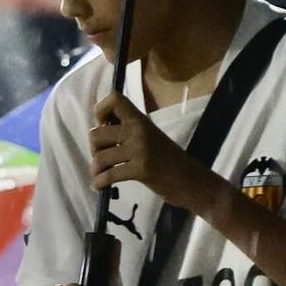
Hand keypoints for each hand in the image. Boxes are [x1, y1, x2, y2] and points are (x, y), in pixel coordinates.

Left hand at [89, 94, 223, 212]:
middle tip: (102, 158)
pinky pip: (109, 175)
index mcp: (140, 119)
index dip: (100, 111)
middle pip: (96, 134)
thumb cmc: (168, 159)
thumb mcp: (149, 135)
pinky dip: (99, 182)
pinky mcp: (141, 169)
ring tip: (100, 175)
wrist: (192, 180)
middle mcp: (138, 130)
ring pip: (99, 157)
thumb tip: (99, 130)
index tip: (104, 126)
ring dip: (95, 169)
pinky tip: (99, 186)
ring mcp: (140, 149)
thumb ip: (128, 130)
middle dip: (94, 149)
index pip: (114, 99)